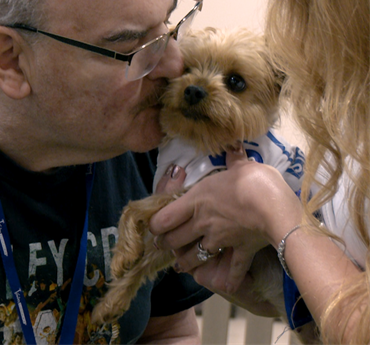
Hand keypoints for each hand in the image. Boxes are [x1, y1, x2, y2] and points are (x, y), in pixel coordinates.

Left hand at [148, 145, 302, 293]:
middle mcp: (202, 223)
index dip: (155, 224)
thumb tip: (233, 146)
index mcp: (196, 201)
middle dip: (166, 243)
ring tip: (182, 264)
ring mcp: (220, 240)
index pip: (164, 217)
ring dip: (187, 262)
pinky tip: (226, 285)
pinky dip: (229, 278)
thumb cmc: (254, 182)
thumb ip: (234, 160)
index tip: (154, 225)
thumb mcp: (241, 165)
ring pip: (195, 256)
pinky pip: (232, 270)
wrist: (276, 209)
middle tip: (164, 244)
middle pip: (174, 240)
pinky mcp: (240, 251)